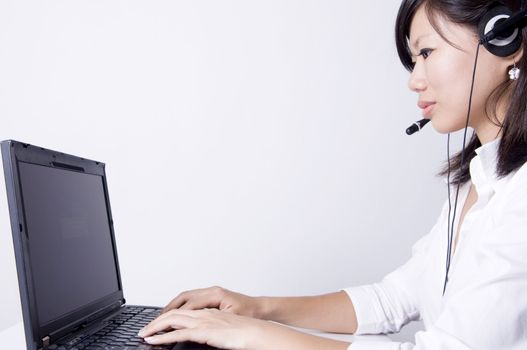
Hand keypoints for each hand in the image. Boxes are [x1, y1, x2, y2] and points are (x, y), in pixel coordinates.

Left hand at [138, 308, 350, 349]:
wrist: (258, 331)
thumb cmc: (247, 332)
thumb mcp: (226, 329)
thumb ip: (213, 331)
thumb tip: (208, 337)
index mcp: (209, 312)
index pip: (183, 310)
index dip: (168, 316)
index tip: (158, 323)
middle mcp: (203, 313)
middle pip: (174, 312)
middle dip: (156, 320)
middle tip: (145, 329)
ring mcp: (203, 321)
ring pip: (172, 320)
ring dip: (155, 327)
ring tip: (144, 334)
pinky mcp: (204, 332)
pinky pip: (178, 333)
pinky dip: (162, 337)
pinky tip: (153, 341)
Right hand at [162, 286, 262, 318]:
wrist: (260, 309)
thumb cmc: (249, 314)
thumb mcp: (230, 319)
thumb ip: (212, 320)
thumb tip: (196, 324)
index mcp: (216, 295)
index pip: (189, 305)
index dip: (174, 315)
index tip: (163, 323)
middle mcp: (212, 290)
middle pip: (183, 298)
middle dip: (168, 309)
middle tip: (155, 321)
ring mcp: (211, 291)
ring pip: (186, 296)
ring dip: (172, 306)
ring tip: (161, 317)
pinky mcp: (212, 295)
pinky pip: (191, 298)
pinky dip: (180, 304)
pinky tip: (175, 312)